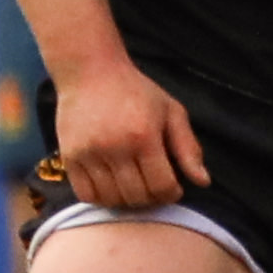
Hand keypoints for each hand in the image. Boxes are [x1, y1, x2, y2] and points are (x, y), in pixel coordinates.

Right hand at [51, 59, 206, 210]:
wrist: (90, 72)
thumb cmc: (137, 92)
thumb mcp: (172, 112)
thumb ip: (188, 148)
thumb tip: (204, 182)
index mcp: (144, 136)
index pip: (162, 186)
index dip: (172, 194)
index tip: (174, 188)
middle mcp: (114, 147)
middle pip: (137, 197)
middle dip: (151, 199)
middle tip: (154, 187)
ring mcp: (88, 153)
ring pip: (111, 199)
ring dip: (126, 200)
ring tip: (133, 186)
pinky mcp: (69, 156)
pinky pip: (85, 194)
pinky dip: (101, 197)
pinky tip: (111, 185)